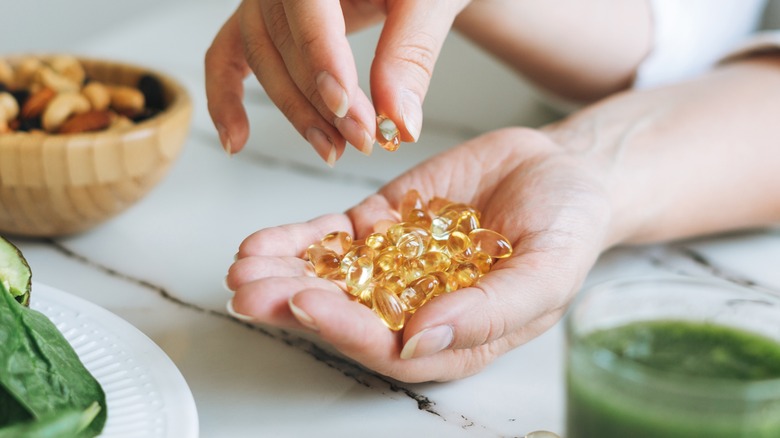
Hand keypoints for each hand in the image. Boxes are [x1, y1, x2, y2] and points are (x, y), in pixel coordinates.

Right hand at [205, 0, 468, 164]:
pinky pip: (228, 55)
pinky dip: (226, 97)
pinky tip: (236, 140)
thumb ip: (412, 55)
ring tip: (332, 150)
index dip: (320, 57)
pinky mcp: (262, 19)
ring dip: (294, 111)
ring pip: (261, 57)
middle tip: (362, 140)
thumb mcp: (430, 2)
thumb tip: (398, 122)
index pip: (308, 4)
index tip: (345, 105)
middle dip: (321, 100)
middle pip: (283, 38)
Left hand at [225, 127, 611, 381]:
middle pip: (346, 315)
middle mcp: (416, 307)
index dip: (346, 330)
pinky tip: (262, 244)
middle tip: (250, 293)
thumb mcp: (547, 271)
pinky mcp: (383, 226)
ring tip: (243, 268)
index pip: (390, 347)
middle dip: (293, 305)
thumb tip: (422, 342)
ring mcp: (395, 265)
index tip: (307, 305)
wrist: (561, 171)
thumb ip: (490, 311)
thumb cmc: (567, 229)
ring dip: (283, 274)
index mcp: (453, 335)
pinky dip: (298, 240)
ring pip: (330, 277)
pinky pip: (334, 237)